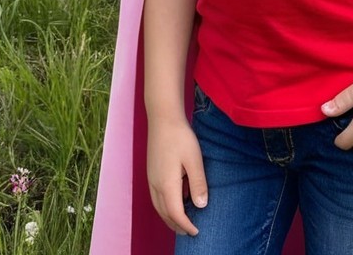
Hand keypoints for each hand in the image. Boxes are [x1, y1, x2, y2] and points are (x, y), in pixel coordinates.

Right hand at [146, 116, 207, 235]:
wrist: (162, 118)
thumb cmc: (180, 137)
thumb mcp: (194, 159)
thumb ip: (198, 183)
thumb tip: (201, 206)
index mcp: (166, 184)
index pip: (175, 214)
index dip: (186, 225)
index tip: (197, 232)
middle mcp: (155, 185)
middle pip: (164, 214)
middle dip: (176, 226)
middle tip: (189, 233)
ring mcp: (151, 178)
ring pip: (158, 206)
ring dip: (169, 218)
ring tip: (181, 223)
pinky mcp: (151, 172)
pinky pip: (156, 197)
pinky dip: (165, 206)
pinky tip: (174, 202)